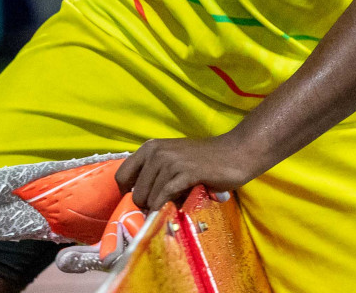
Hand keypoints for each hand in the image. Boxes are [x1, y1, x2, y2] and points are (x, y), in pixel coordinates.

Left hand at [116, 133, 266, 211]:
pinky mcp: (185, 173)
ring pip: (150, 198)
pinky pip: (164, 198)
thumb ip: (155, 174)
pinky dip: (167, 208)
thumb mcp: (173, 160)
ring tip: (176, 204)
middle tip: (164, 207)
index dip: (128, 194)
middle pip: (136, 193)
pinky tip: (178, 207)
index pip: (121, 176)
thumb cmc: (204, 160)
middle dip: (148, 205)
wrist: (234, 153)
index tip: (143, 202)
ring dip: (161, 208)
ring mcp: (170, 161)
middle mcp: (156, 152)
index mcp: (150, 148)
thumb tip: (139, 201)